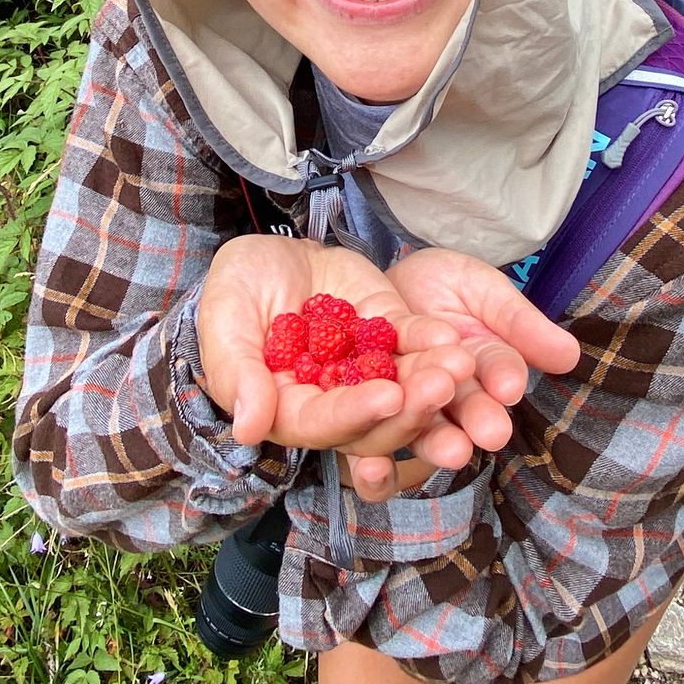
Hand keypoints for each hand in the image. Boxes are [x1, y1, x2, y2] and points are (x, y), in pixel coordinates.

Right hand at [197, 238, 476, 498]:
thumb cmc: (235, 290)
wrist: (266, 254)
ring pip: (404, 386)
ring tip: (459, 364)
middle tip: (442, 385)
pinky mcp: (387, 336)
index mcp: (288, 410)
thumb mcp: (225, 322)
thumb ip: (236, 374)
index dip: (354, 413)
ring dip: (433, 379)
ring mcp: (365, 370)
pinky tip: (451, 338)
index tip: (387, 397)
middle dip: (411, 406)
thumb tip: (248, 429)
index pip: (322, 423)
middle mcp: (333, 400)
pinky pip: (412, 343)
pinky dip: (432, 342)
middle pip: (376, 419)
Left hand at [386, 248, 582, 467]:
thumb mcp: (484, 291)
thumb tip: (570, 355)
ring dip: (435, 441)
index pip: (500, 373)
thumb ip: (519, 323)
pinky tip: (370, 463)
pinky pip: (371, 437)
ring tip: (449, 450)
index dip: (504, 377)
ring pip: (424, 429)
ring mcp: (412, 406)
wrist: (387, 276)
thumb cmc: (445, 283)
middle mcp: (453, 396)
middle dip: (478, 420)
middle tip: (490, 432)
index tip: (509, 387)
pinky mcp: (370, 413)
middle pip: (467, 411)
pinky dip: (373, 461)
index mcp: (486, 368)